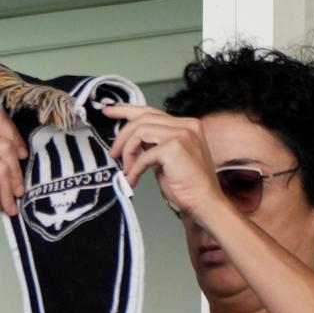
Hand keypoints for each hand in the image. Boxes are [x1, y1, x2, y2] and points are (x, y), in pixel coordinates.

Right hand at [0, 111, 27, 270]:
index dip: (15, 138)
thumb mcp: (4, 174)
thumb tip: (28, 150)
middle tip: (16, 193)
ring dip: (7, 190)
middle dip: (15, 174)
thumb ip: (11, 156)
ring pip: (1, 165)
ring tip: (4, 203)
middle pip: (6, 146)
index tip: (22, 157)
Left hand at [104, 104, 224, 217]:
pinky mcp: (175, 148)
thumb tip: (130, 140)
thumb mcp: (167, 157)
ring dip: (127, 151)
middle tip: (112, 153)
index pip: (151, 111)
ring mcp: (182, 134)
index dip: (126, 110)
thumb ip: (154, 143)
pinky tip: (132, 180)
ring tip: (125, 168)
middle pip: (142, 119)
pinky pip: (143, 155)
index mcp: (186, 125)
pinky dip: (134, 169)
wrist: (205, 202)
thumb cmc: (186, 185)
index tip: (108, 112)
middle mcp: (186, 125)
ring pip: (140, 132)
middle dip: (122, 135)